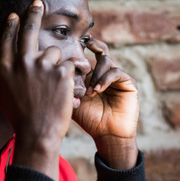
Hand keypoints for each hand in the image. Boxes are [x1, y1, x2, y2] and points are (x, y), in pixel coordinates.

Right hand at [0, 0, 73, 179]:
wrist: (37, 133)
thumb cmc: (21, 118)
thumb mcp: (5, 93)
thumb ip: (4, 71)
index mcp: (5, 68)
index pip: (7, 39)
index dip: (12, 25)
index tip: (15, 15)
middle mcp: (22, 62)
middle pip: (29, 30)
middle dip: (34, 13)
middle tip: (38, 3)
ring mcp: (43, 65)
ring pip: (56, 52)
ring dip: (58, 63)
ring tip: (55, 85)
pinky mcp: (61, 72)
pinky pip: (69, 65)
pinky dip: (70, 75)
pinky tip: (66, 90)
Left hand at [73, 38, 139, 169]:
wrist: (107, 135)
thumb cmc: (89, 120)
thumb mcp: (72, 101)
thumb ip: (64, 86)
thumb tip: (51, 70)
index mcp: (92, 75)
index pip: (88, 55)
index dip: (79, 48)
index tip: (69, 46)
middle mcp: (106, 73)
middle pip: (100, 49)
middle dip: (91, 45)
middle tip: (82, 46)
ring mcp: (118, 77)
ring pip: (106, 60)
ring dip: (95, 73)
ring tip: (90, 90)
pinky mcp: (129, 83)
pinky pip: (116, 72)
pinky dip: (105, 79)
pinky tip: (98, 90)